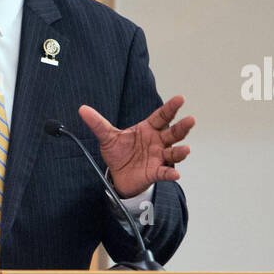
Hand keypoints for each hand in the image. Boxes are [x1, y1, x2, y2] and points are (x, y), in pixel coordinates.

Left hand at [78, 96, 193, 197]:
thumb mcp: (107, 137)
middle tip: (191, 120)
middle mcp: (158, 142)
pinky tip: (175, 174)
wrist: (117, 174)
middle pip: (173, 133)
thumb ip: (97, 123)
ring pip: (173, 152)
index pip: (162, 116)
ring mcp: (159, 157)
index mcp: (149, 129)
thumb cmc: (119, 152)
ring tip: (185, 149)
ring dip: (180, 151)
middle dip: (182, 127)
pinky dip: (170, 173)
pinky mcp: (155, 172)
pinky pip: (165, 172)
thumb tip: (82, 109)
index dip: (171, 107)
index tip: (180, 98)